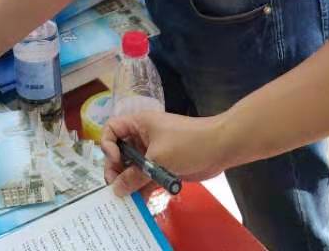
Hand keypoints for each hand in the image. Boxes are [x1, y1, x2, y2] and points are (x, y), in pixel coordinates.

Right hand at [101, 110, 228, 196]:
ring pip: (132, 168)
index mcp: (138, 124)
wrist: (220, 147)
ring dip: (129, 183)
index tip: (116, 161)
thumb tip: (116, 190)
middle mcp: (142, 137)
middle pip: (119, 153)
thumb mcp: (158, 158)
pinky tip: (141, 203)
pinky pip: (145, 178)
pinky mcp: (163, 167)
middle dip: (116, 170)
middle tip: (118, 188)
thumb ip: (135, 176)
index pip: (112, 130)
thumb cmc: (187, 143)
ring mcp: (153, 153)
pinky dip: (142, 189)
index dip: (108, 145)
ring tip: (128, 199)